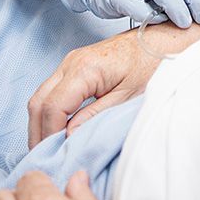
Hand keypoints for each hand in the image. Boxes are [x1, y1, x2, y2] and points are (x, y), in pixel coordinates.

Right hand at [27, 24, 199, 148]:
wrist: (162, 39)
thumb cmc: (151, 65)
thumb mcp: (128, 97)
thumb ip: (96, 117)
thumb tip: (68, 137)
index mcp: (84, 69)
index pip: (51, 107)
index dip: (48, 136)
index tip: (53, 158)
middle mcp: (71, 62)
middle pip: (38, 101)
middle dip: (37, 132)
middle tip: (45, 160)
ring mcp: (70, 61)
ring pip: (40, 95)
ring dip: (41, 123)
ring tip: (50, 150)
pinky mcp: (75, 65)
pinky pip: (51, 90)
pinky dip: (49, 112)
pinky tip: (58, 131)